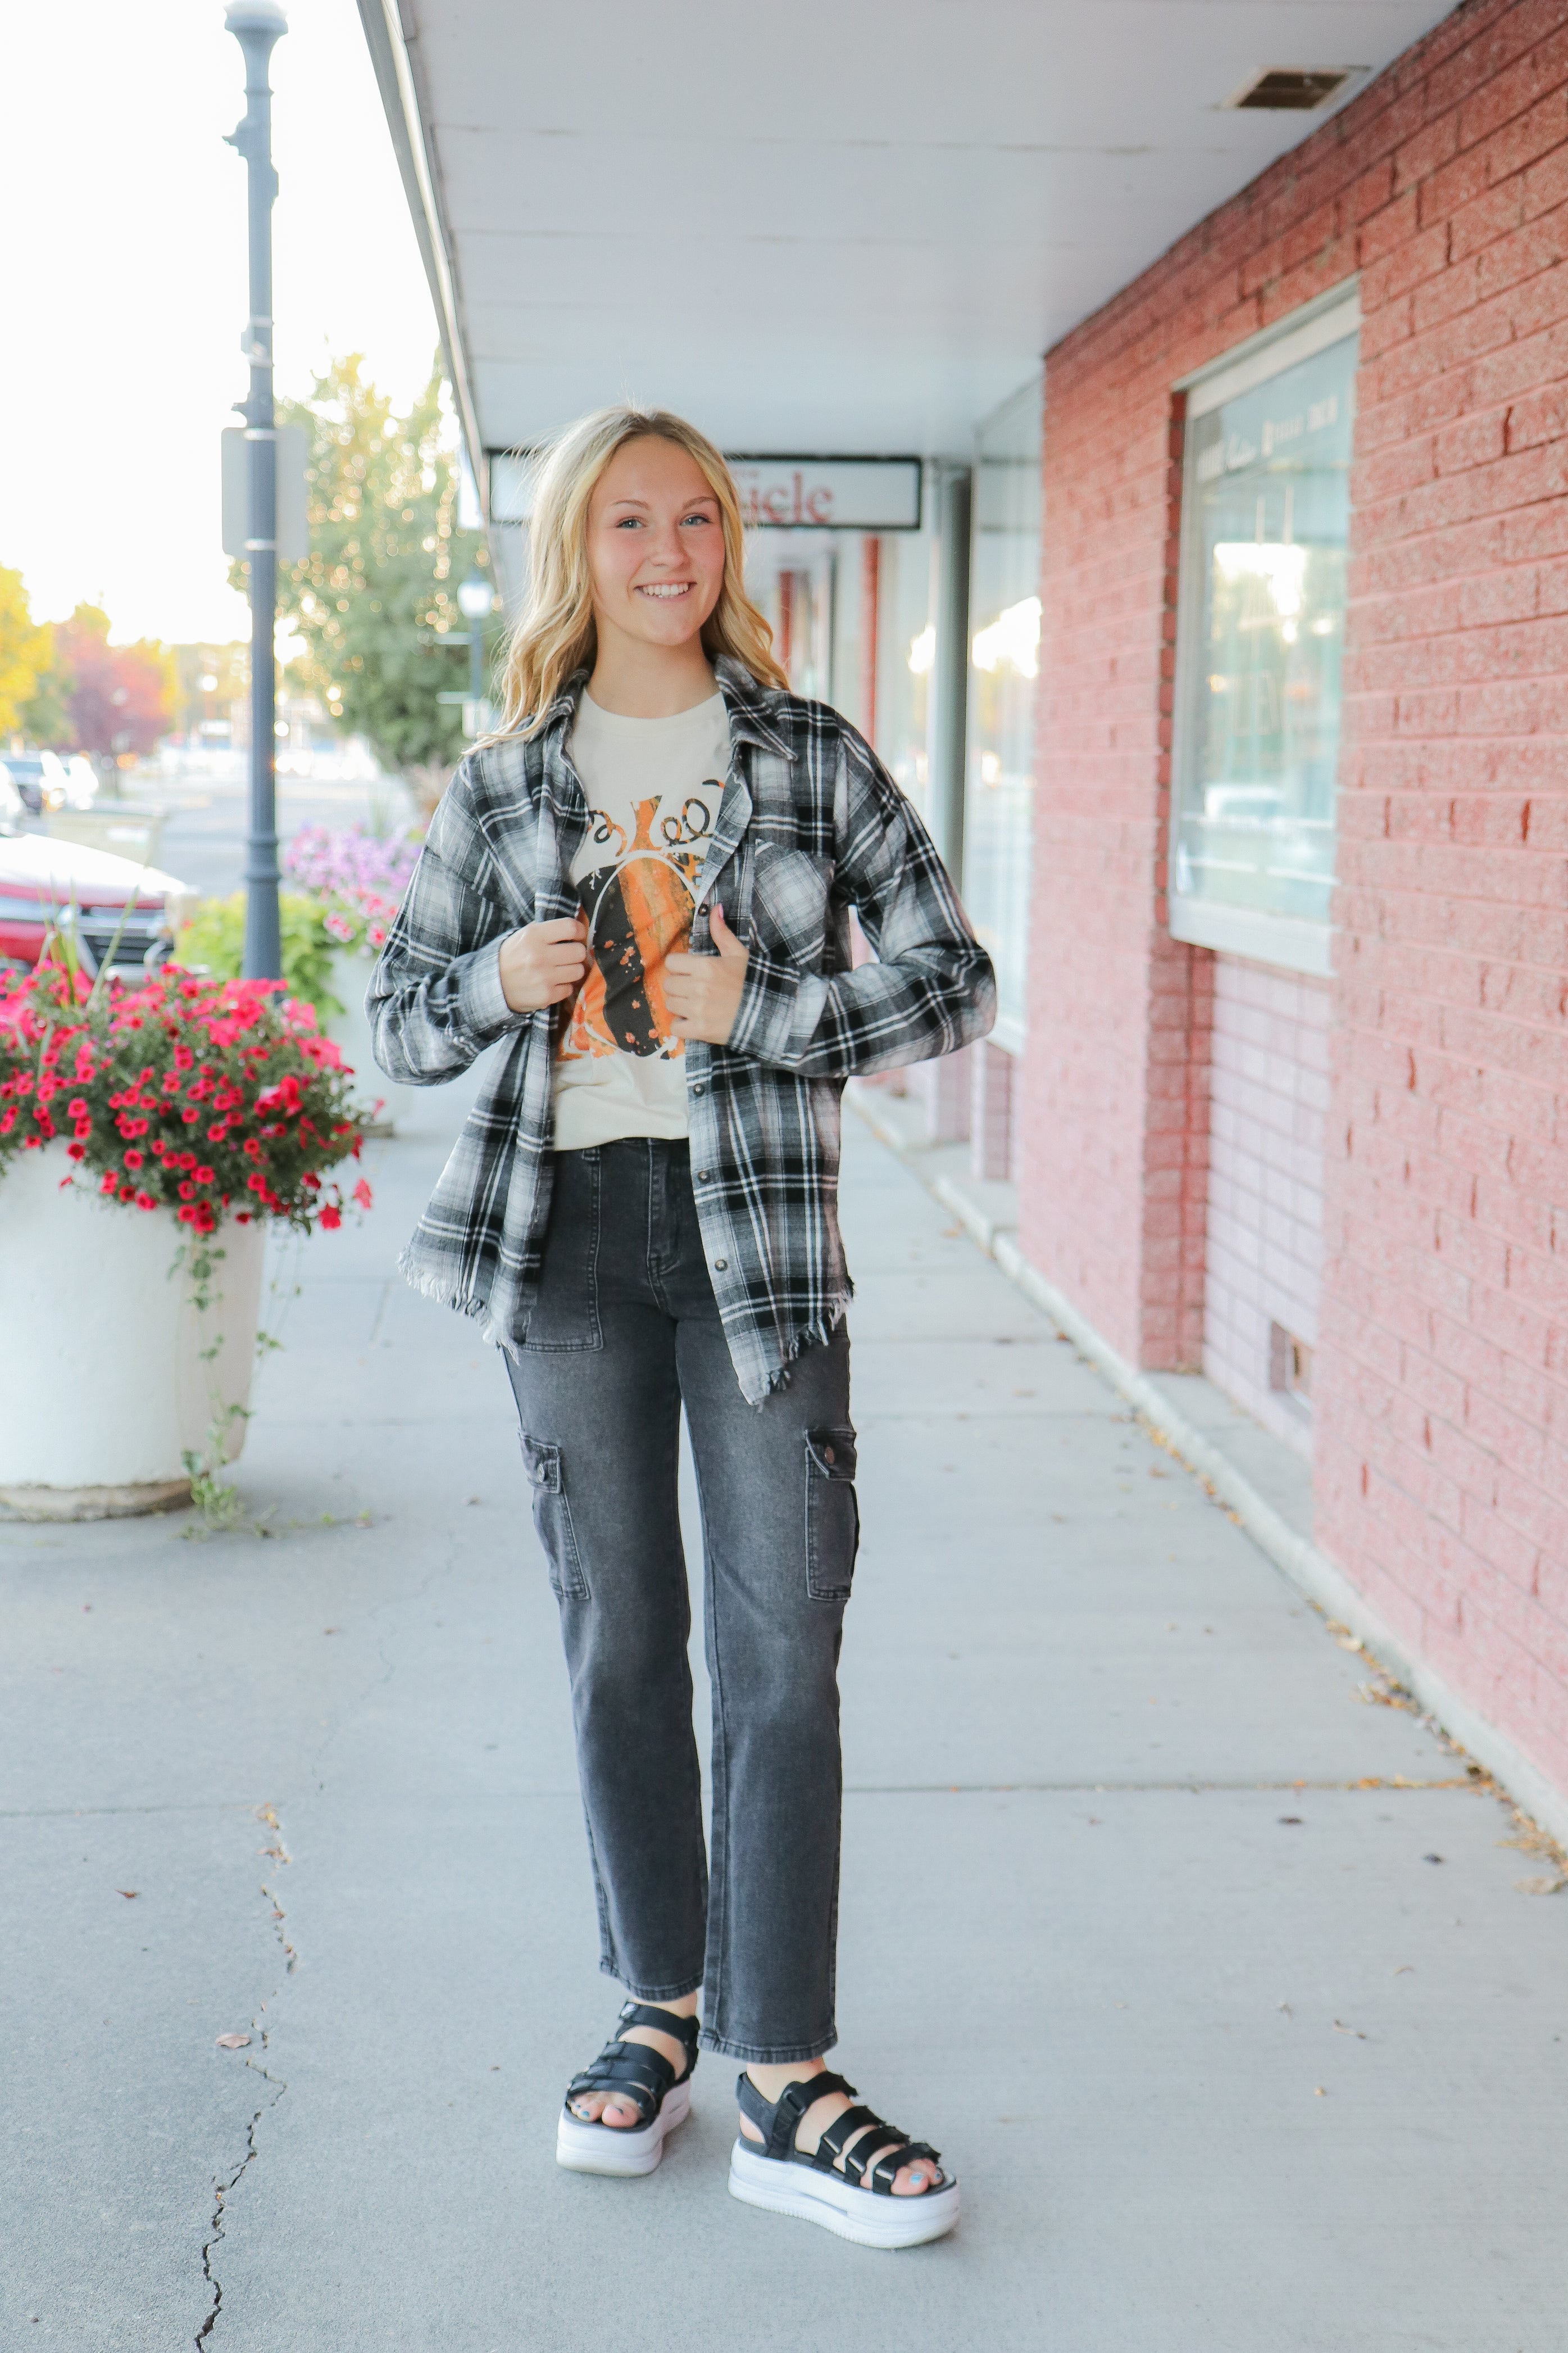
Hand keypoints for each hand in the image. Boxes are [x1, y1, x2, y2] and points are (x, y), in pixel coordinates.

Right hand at [498, 915, 588, 1012]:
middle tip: (568, 956)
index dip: (580, 931)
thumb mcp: (524, 935)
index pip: (570, 928)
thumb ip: (548, 930)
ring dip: (572, 971)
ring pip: (579, 971)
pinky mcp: (546, 995)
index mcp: (534, 936)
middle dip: (576, 953)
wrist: (494, 984)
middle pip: (579, 951)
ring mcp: (544, 977)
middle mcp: (539, 955)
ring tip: (561, 970)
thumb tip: (577, 930)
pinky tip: (553, 984)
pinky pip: (570, 988)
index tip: (579, 936)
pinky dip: (564, 987)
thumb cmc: (513, 956)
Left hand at [665, 902, 747, 1045]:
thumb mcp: (739, 954)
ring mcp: (698, 1010)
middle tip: (694, 990)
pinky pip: (675, 1027)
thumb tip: (716, 908)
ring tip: (697, 1006)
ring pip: (670, 1004)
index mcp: (706, 966)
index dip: (680, 967)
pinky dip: (682, 1026)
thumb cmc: (753, 982)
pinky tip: (695, 1022)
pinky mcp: (700, 1030)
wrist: (769, 1013)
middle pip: (668, 984)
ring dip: (680, 1006)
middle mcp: (698, 987)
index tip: (691, 973)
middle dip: (679, 986)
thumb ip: (722, 933)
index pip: (671, 963)